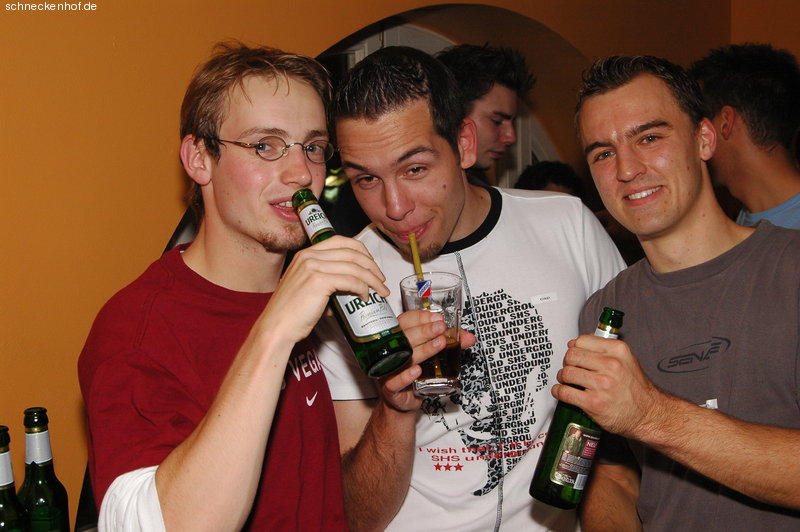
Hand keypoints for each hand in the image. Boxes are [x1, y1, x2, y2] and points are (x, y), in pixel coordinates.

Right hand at [258, 235, 389, 344]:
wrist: (277, 327)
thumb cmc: (292, 313)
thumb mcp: (307, 288)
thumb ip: (326, 282)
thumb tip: (350, 288)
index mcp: (306, 254)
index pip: (341, 241)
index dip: (361, 251)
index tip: (371, 264)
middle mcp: (309, 256)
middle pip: (352, 252)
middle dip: (372, 266)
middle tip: (381, 279)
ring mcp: (313, 267)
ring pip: (355, 267)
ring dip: (372, 279)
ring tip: (380, 291)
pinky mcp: (319, 281)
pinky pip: (351, 281)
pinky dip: (363, 288)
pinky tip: (365, 297)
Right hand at [377, 309, 475, 412]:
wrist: (405, 399)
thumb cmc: (416, 372)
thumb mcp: (434, 354)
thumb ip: (451, 343)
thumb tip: (469, 337)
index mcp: (400, 338)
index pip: (406, 321)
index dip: (421, 317)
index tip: (437, 318)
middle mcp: (392, 351)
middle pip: (405, 336)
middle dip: (425, 330)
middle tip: (441, 328)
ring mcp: (389, 369)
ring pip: (403, 357)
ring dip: (423, 349)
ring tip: (440, 344)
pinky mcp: (390, 388)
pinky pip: (394, 381)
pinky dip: (406, 375)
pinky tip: (418, 370)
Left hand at [552, 334, 661, 437]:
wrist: (647, 414)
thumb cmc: (636, 389)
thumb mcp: (626, 360)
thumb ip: (604, 349)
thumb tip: (575, 343)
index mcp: (618, 351)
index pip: (582, 341)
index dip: (574, 348)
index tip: (574, 355)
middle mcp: (611, 365)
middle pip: (571, 356)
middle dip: (567, 363)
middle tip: (569, 369)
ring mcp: (602, 384)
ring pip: (566, 373)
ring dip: (562, 377)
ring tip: (567, 381)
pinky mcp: (593, 402)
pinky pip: (565, 392)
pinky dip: (558, 391)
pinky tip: (562, 391)